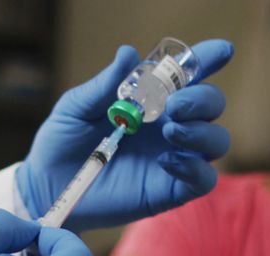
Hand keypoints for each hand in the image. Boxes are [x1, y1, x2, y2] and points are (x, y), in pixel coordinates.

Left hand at [16, 40, 233, 232]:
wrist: (48, 183)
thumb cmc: (62, 141)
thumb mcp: (77, 106)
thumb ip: (105, 84)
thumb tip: (129, 54)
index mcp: (153, 100)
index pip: (189, 77)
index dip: (209, 61)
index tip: (221, 52)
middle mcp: (170, 126)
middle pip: (212, 107)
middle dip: (203, 99)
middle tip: (175, 104)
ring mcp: (174, 159)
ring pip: (216, 141)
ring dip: (201, 132)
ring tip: (170, 131)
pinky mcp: (170, 190)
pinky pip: (203, 180)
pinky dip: (194, 168)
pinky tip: (166, 162)